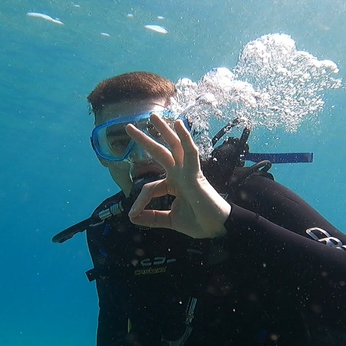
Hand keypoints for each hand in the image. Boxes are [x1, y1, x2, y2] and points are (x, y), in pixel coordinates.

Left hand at [125, 114, 231, 237]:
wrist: (216, 228)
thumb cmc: (199, 222)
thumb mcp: (169, 220)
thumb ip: (152, 218)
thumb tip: (132, 217)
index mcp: (174, 185)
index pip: (150, 187)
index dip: (140, 200)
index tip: (134, 214)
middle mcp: (180, 175)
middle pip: (161, 152)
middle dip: (145, 140)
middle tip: (129, 127)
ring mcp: (188, 172)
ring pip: (174, 146)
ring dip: (163, 130)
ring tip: (152, 116)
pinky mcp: (196, 173)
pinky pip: (190, 152)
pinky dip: (185, 137)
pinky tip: (178, 124)